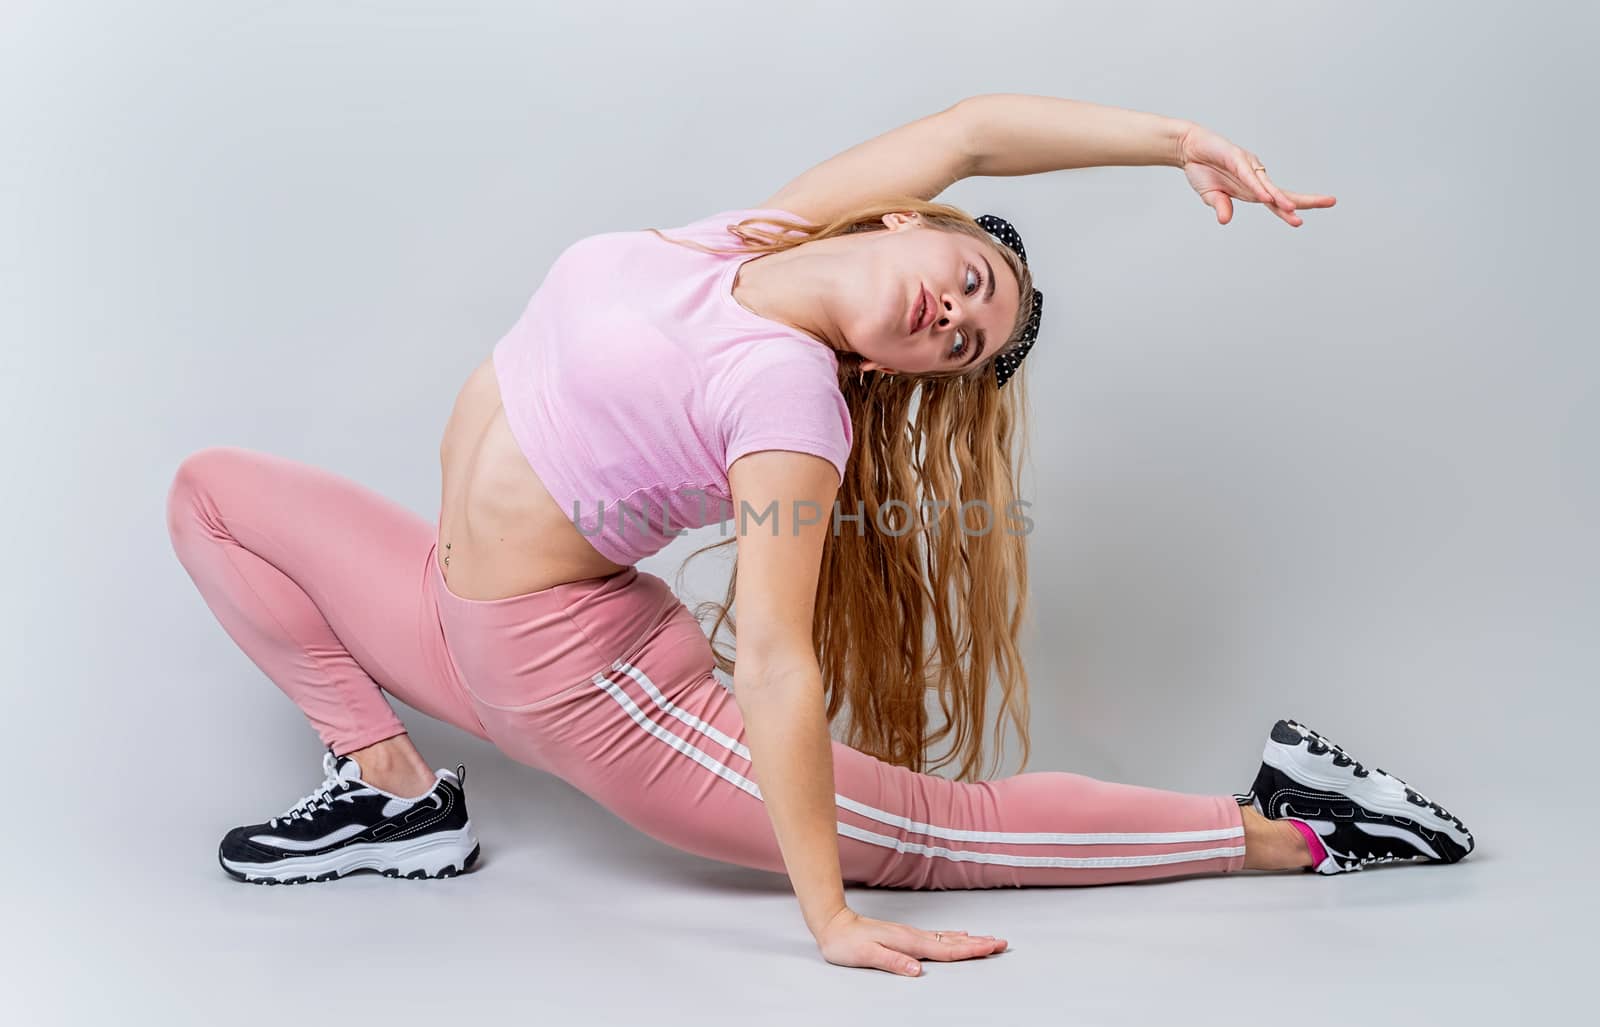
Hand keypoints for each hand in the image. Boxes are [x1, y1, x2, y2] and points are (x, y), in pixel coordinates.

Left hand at [813, 906, 1007, 976]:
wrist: (834, 924)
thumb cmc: (847, 943)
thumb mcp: (867, 956)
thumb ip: (893, 962)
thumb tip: (917, 970)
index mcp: (909, 943)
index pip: (946, 950)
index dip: (970, 950)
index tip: (991, 947)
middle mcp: (914, 936)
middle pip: (953, 942)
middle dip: (979, 943)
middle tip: (1002, 943)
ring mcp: (911, 934)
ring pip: (948, 938)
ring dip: (970, 939)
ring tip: (989, 940)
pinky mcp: (906, 934)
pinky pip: (937, 935)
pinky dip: (953, 936)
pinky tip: (959, 933)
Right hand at [1175, 123, 1336, 226]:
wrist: (1189, 148)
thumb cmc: (1202, 170)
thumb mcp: (1210, 195)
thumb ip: (1221, 206)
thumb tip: (1225, 220)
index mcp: (1251, 190)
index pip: (1276, 203)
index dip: (1290, 210)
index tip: (1301, 221)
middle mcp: (1255, 179)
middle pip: (1283, 192)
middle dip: (1306, 199)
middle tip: (1331, 201)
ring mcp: (1248, 167)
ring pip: (1269, 186)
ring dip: (1282, 199)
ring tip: (1294, 211)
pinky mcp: (1236, 159)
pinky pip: (1249, 177)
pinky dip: (1258, 188)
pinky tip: (1267, 198)